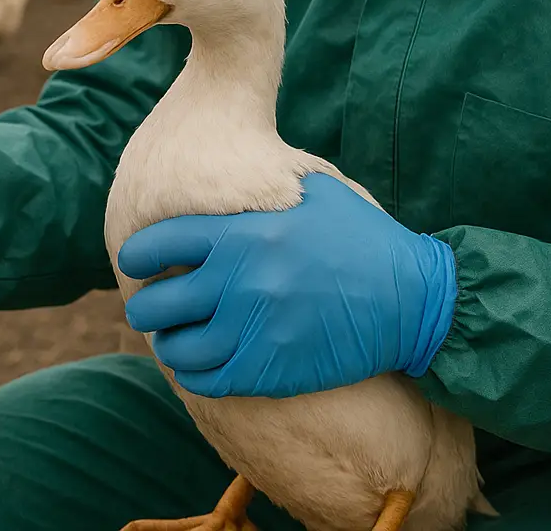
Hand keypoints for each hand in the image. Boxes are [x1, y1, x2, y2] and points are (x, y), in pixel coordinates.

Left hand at [117, 173, 456, 398]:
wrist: (413, 299)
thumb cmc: (361, 237)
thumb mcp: (312, 188)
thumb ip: (258, 183)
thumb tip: (215, 170)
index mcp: (242, 233)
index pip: (154, 246)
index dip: (137, 255)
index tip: (139, 261)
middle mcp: (240, 282)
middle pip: (155, 303)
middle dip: (147, 304)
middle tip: (155, 304)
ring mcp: (254, 331)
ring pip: (175, 348)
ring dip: (169, 342)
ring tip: (176, 335)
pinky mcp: (271, 370)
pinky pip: (206, 380)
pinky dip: (194, 373)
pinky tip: (201, 361)